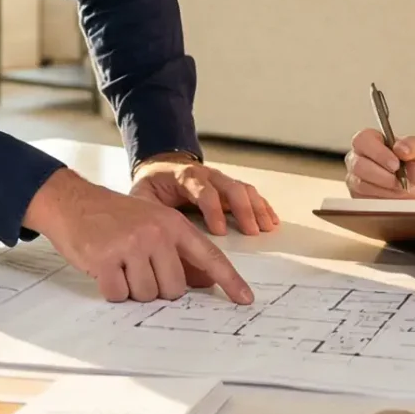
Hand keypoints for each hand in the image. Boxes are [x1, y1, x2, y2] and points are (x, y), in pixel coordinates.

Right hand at [23, 168, 254, 304]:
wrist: (72, 201)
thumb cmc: (114, 217)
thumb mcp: (152, 224)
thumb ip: (178, 252)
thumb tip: (205, 283)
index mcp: (173, 224)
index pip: (209, 256)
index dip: (229, 280)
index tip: (245, 299)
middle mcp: (156, 233)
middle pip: (174, 289)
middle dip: (157, 288)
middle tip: (136, 268)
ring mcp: (131, 245)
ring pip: (146, 295)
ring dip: (131, 289)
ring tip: (119, 264)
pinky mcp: (105, 259)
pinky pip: (119, 295)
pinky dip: (111, 290)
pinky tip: (103, 269)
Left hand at [133, 154, 280, 235]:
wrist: (161, 167)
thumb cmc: (152, 186)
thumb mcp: (143, 197)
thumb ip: (149, 216)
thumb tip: (160, 246)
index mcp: (184, 176)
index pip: (203, 190)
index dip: (213, 209)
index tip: (220, 231)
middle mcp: (207, 175)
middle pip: (231, 187)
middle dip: (243, 209)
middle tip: (250, 232)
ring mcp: (220, 180)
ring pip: (243, 189)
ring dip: (256, 208)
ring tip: (266, 228)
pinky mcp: (228, 187)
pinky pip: (249, 193)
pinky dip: (262, 206)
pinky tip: (271, 221)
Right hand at [344, 129, 414, 197]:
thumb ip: (414, 145)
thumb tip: (400, 148)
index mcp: (371, 141)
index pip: (363, 139)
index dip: (378, 152)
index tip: (396, 164)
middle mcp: (358, 158)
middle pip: (358, 164)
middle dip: (383, 175)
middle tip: (400, 181)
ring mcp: (355, 178)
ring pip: (361, 184)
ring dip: (385, 189)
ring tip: (402, 189)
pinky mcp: (357, 197)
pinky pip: (364, 199)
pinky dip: (383, 199)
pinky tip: (395, 197)